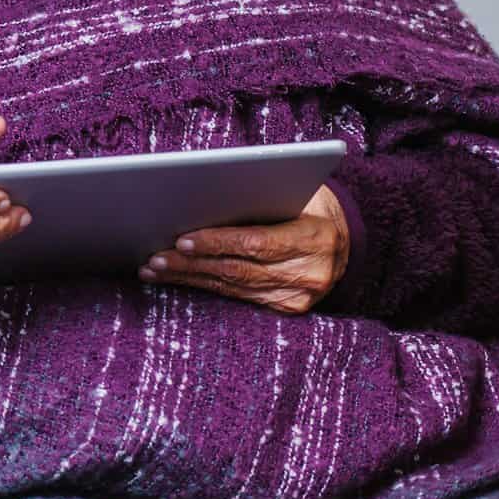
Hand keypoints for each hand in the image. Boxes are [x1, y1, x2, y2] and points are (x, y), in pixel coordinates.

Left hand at [139, 184, 349, 313]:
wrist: (344, 238)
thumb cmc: (307, 203)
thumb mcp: (291, 191)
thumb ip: (256, 197)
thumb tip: (198, 198)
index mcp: (315, 238)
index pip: (257, 243)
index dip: (217, 243)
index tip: (182, 240)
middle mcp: (310, 273)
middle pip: (239, 269)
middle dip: (192, 264)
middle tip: (156, 257)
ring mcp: (299, 296)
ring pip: (234, 286)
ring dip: (190, 277)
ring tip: (155, 268)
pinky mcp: (287, 307)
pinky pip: (238, 295)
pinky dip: (205, 285)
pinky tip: (179, 278)